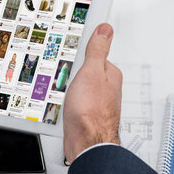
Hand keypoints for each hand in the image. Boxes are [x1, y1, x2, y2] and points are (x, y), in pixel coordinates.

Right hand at [63, 23, 121, 162]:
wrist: (86, 144)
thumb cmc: (90, 112)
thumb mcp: (91, 72)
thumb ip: (98, 50)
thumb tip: (105, 29)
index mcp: (110, 74)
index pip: (95, 54)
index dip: (81, 53)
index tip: (70, 53)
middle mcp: (107, 88)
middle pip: (85, 70)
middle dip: (72, 72)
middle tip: (64, 75)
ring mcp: (97, 101)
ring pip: (78, 87)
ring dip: (67, 88)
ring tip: (62, 92)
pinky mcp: (87, 114)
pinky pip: (74, 100)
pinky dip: (66, 101)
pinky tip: (63, 104)